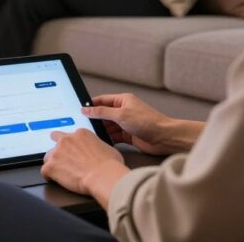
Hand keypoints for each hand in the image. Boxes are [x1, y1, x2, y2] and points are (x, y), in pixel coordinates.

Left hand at [41, 129, 127, 206]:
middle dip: (58, 149)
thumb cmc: (110, 165)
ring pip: (48, 157)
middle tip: (63, 158)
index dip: (72, 145)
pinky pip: (44, 171)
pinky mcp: (51, 166)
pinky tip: (55, 180)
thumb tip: (99, 152)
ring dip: (54, 164)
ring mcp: (57, 152)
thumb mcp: (108, 148)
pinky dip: (49, 176)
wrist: (104, 176)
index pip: (71, 136)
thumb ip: (97, 146)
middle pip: (55, 140)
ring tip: (62, 173)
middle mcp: (67, 140)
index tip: (74, 151)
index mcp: (81, 134)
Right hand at [81, 93, 201, 155]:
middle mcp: (124, 111)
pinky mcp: (128, 135)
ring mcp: (126, 123)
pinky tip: (101, 143)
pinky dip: (108, 139)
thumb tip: (86, 109)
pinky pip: (114, 136)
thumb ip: (102, 112)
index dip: (91, 105)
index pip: (102, 100)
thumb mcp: (121, 114)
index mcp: (123, 100)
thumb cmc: (147, 121)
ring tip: (90, 136)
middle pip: (104, 114)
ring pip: (108, 126)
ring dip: (101, 131)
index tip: (79, 110)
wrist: (164, 138)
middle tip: (83, 126)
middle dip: (95, 120)